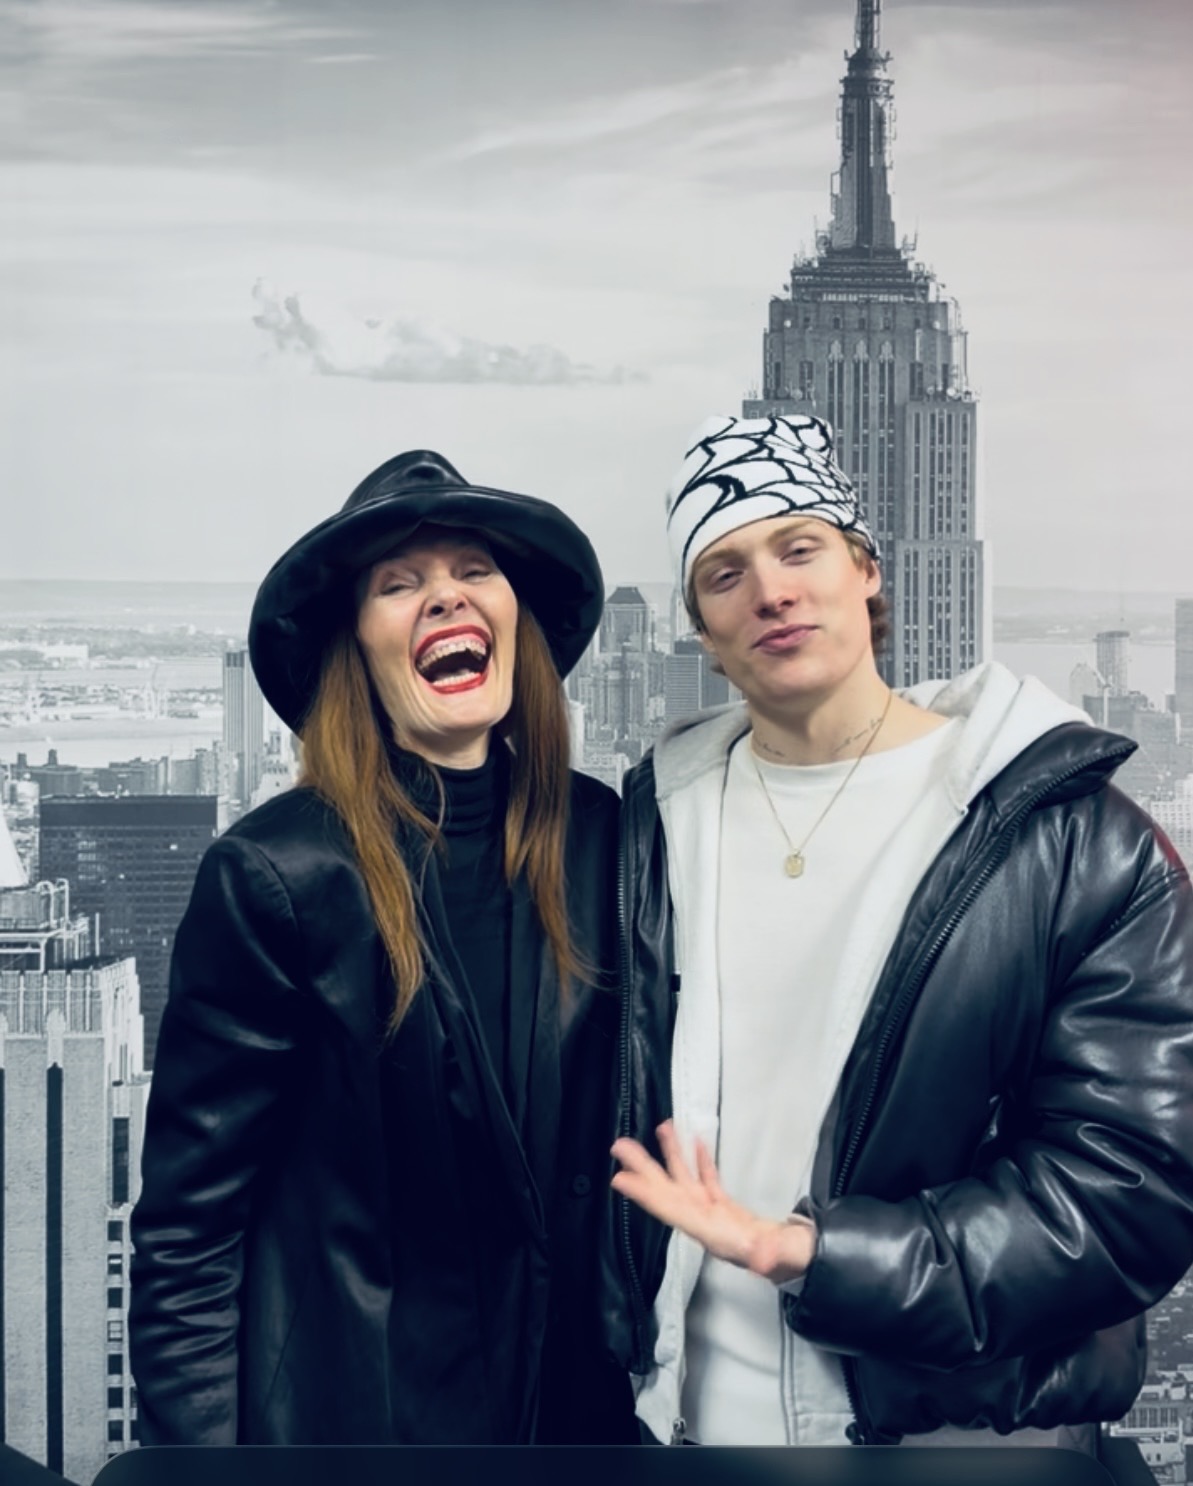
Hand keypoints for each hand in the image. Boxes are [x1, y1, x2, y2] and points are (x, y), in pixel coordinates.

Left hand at [611, 1120, 816, 1284]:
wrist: (795, 1263)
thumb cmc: (785, 1261)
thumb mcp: (778, 1258)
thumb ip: (769, 1256)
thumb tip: (762, 1257)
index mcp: (710, 1232)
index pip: (672, 1211)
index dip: (646, 1196)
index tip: (621, 1180)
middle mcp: (705, 1221)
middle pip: (668, 1191)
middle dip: (644, 1169)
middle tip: (620, 1147)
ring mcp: (714, 1213)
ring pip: (685, 1180)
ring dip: (671, 1155)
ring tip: (661, 1129)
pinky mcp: (726, 1207)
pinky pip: (707, 1180)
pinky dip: (700, 1161)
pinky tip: (695, 1142)